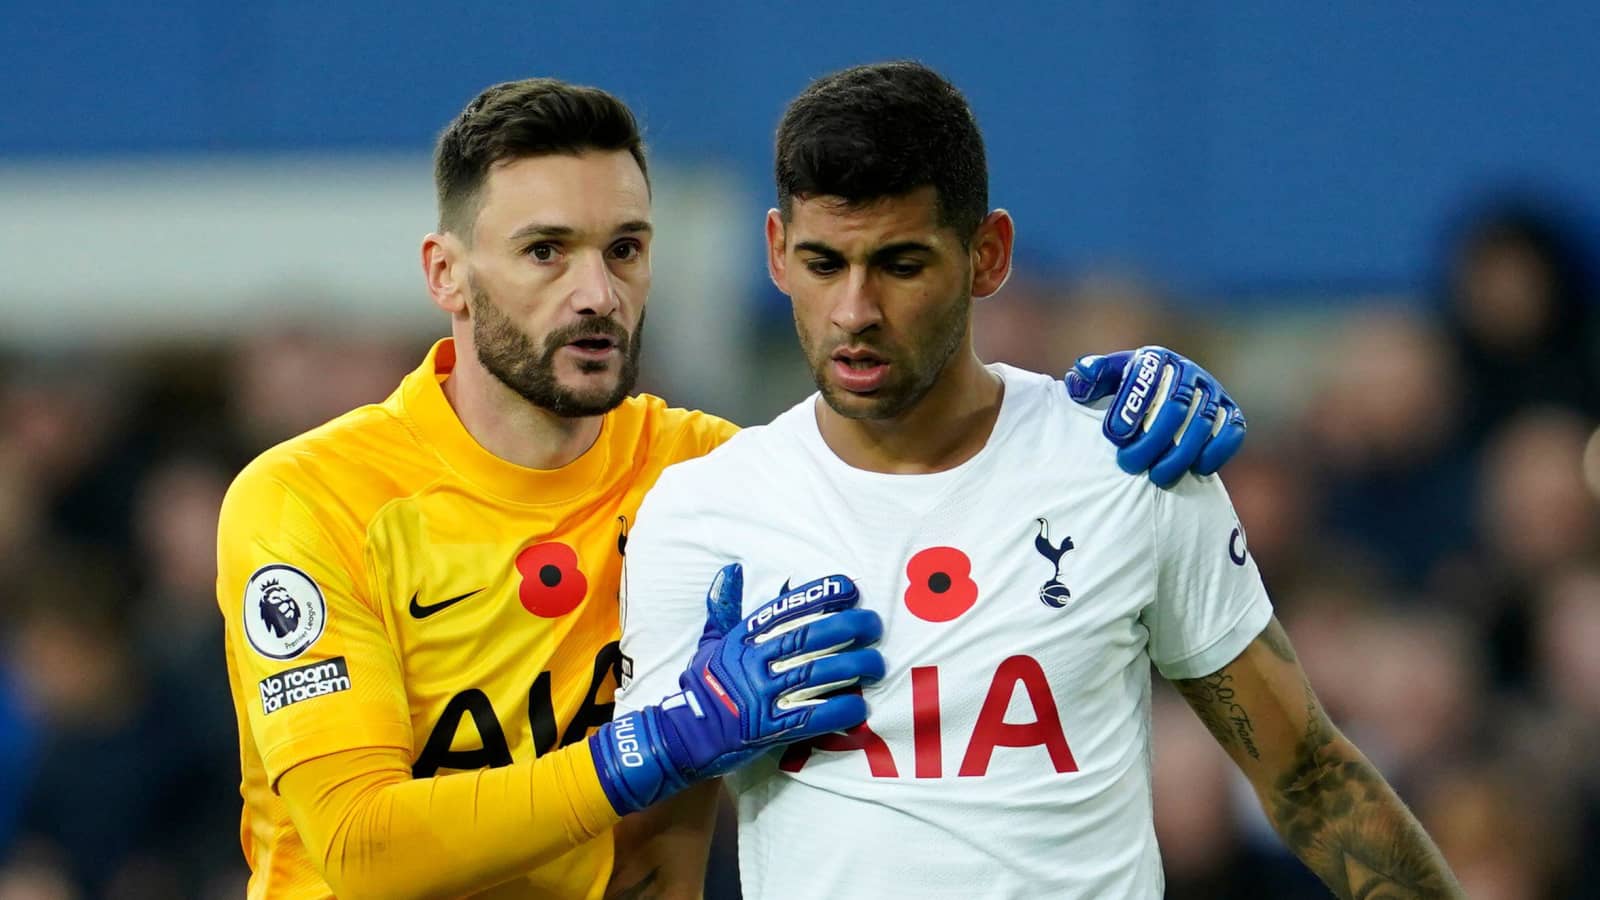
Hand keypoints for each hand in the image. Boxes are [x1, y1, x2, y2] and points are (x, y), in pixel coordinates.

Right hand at [591, 565, 883, 812]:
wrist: (681, 737)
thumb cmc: (701, 687)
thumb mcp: (709, 643)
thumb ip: (724, 609)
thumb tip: (729, 571)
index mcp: (741, 640)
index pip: (785, 610)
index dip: (819, 596)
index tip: (849, 588)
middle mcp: (751, 664)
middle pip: (807, 639)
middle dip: (847, 628)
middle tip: (875, 624)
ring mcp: (759, 697)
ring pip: (815, 676)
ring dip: (852, 668)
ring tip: (877, 663)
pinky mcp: (767, 730)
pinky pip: (810, 718)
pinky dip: (837, 711)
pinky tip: (860, 706)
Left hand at [1065, 346, 1246, 487]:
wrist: (1164, 397)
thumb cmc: (1126, 390)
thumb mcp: (1105, 378)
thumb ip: (1090, 376)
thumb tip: (1083, 377)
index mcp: (1155, 358)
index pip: (1146, 379)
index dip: (1131, 407)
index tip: (1114, 437)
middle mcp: (1188, 370)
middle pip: (1175, 405)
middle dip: (1152, 440)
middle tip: (1129, 464)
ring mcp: (1213, 391)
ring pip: (1203, 423)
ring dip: (1181, 454)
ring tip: (1157, 477)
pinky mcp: (1231, 411)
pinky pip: (1233, 430)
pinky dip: (1218, 450)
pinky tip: (1198, 469)